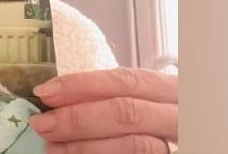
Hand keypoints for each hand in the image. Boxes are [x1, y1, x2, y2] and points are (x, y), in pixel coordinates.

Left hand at [28, 68, 176, 152]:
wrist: (185, 146)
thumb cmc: (151, 119)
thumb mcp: (139, 100)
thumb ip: (106, 97)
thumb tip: (54, 97)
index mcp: (171, 89)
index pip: (124, 80)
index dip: (82, 85)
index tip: (45, 92)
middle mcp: (180, 116)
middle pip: (127, 112)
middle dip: (78, 118)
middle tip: (42, 124)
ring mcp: (178, 145)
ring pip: (134, 146)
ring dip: (85, 146)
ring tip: (52, 147)